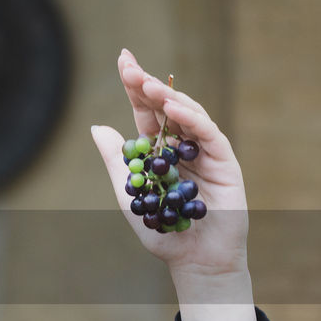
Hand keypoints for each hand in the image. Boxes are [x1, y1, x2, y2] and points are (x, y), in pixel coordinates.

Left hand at [89, 49, 249, 276]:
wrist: (192, 261)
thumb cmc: (162, 229)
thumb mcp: (129, 193)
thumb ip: (117, 160)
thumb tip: (96, 126)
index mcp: (160, 149)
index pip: (146, 111)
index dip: (135, 85)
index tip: (122, 59)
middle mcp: (183, 145)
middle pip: (166, 106)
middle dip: (147, 83)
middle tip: (129, 66)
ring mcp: (205, 150)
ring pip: (188, 113)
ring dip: (167, 96)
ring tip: (147, 84)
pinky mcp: (225, 161)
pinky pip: (208, 133)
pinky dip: (192, 118)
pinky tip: (174, 107)